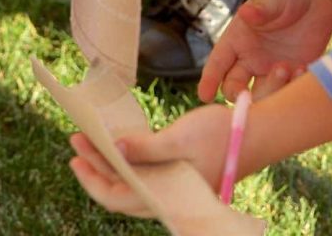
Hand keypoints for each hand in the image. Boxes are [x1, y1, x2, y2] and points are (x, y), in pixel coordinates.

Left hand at [69, 105, 232, 216]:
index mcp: (167, 196)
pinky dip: (128, 159)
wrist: (256, 133)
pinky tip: (119, 142)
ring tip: (91, 138)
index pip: (117, 199)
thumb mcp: (179, 138)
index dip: (92, 181)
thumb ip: (146, 148)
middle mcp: (167, 197)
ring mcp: (173, 187)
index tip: (75, 158)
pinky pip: (144, 172)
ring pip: (131, 181)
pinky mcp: (178, 175)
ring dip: (109, 162)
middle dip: (95, 166)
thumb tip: (114, 150)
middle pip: (120, 190)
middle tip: (76, 138)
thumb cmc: (220, 135)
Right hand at [198, 0, 331, 103]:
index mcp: (238, 39)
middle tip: (249, 92)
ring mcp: (271, 69)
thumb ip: (260, 8)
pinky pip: (288, 93)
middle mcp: (251, 58)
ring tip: (288, 67)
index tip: (204, 96)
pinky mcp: (293, 75)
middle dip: (240, 95)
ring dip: (271, 90)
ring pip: (262, 95)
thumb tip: (246, 13)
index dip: (210, 79)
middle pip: (235, 87)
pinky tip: (304, 69)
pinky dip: (293, 88)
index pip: (218, 62)